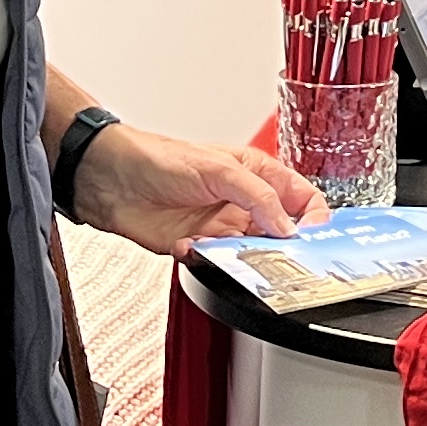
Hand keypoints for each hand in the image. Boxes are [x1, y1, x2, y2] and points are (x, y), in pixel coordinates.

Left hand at [75, 120, 314, 253]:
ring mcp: (222, 228)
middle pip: (282, 234)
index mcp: (256, 175)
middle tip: (276, 254)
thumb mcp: (220, 169)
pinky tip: (191, 245)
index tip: (314, 238)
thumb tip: (287, 226)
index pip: (303, 200)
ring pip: (252, 255)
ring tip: (226, 248)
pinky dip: (208, 262)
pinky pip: (218, 267)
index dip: (315, 220)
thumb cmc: (159, 158)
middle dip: (281, 247)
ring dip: (242, 257)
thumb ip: (258, 197)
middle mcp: (243, 203)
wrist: (111, 179)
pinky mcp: (200, 250)